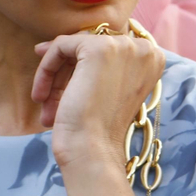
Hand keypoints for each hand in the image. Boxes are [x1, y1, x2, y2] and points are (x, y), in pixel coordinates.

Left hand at [32, 28, 164, 168]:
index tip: (62, 85)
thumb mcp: (108, 90)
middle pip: (91, 46)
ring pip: (74, 47)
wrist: (94, 149)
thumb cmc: (99, 129)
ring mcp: (123, 46)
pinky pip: (61, 46)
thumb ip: (99, 65)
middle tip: (48, 100)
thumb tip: (48, 45)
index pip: (109, 49)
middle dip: (66, 73)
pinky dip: (46, 69)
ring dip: (54, 75)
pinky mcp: (98, 48)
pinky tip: (41, 95)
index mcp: (154, 59)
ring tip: (44, 103)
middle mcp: (145, 49)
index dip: (82, 66)